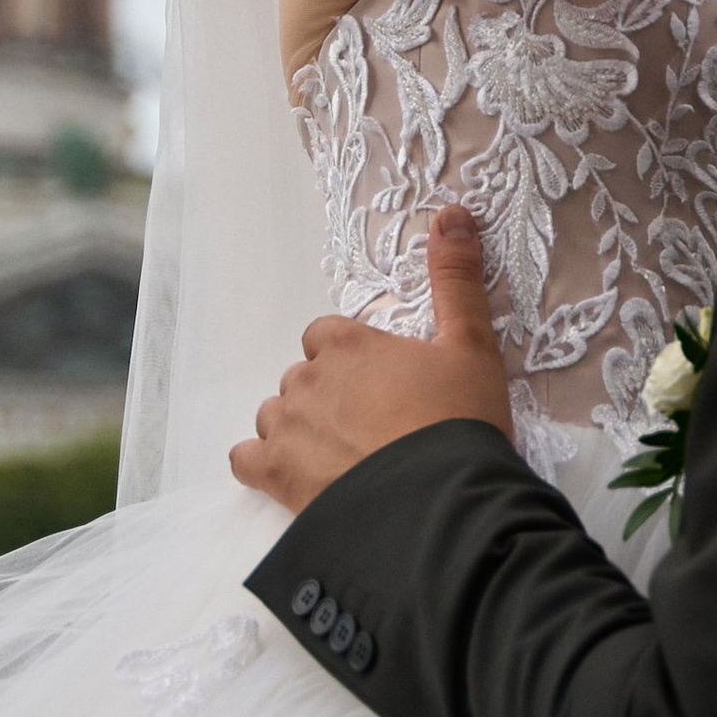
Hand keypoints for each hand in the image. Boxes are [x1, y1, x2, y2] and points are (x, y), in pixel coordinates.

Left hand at [230, 208, 513, 510]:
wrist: (442, 503)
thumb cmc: (459, 422)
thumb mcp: (472, 345)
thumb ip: (456, 279)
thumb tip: (452, 213)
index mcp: (347, 343)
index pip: (326, 336)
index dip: (351, 358)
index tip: (382, 384)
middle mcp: (306, 379)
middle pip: (302, 378)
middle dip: (329, 396)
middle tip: (373, 426)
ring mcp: (286, 428)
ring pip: (275, 416)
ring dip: (299, 430)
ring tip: (343, 456)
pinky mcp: (275, 475)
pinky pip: (245, 460)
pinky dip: (262, 465)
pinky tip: (294, 476)